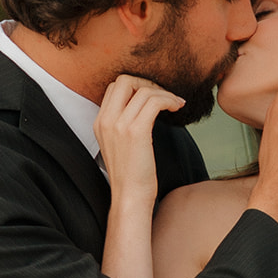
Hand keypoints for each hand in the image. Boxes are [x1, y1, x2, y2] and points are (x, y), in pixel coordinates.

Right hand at [94, 76, 184, 200]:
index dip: (137, 86)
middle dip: (148, 82)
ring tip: (176, 103)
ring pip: (144, 90)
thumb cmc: (131, 176)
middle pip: (125, 80)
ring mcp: (119, 124)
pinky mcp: (136, 131)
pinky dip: (169, 100)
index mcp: (100, 122)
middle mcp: (106, 120)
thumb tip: (145, 110)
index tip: (153, 96)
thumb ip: (124, 126)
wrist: (130, 197)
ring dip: (164, 93)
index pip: (115, 87)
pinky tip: (177, 108)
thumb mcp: (120, 146)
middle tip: (163, 95)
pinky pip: (154, 101)